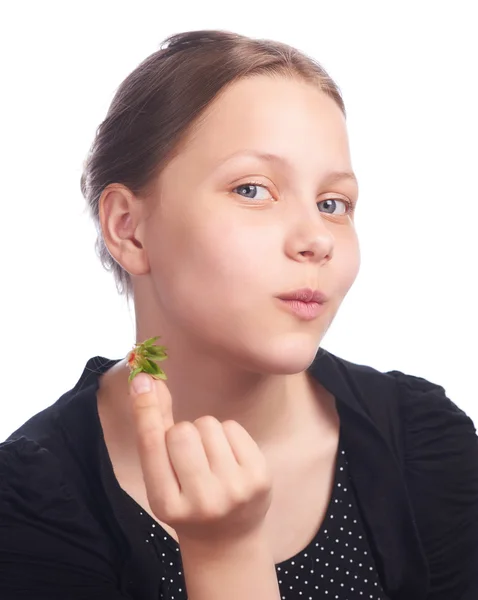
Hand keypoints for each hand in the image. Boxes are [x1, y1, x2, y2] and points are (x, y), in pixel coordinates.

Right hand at [129, 373, 273, 545]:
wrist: (228, 540)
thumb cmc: (187, 503)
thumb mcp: (162, 480)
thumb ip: (153, 432)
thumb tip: (146, 381)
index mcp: (166, 505)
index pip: (153, 446)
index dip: (146, 410)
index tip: (144, 379)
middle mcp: (201, 501)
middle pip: (182, 431)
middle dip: (182, 433)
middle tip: (189, 456)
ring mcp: (234, 490)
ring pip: (209, 424)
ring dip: (206, 433)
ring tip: (210, 458)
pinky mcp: (259, 478)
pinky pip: (233, 427)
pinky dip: (227, 435)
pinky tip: (228, 458)